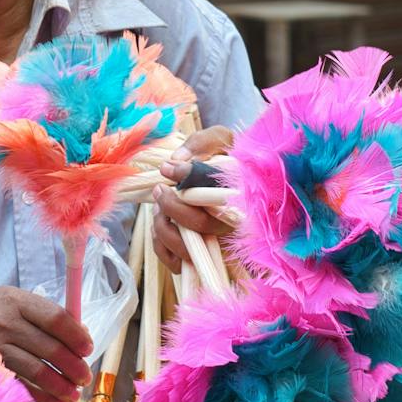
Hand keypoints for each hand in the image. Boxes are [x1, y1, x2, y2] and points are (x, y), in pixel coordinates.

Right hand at [0, 288, 90, 401]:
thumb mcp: (12, 299)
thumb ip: (43, 313)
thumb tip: (81, 334)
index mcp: (15, 300)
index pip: (55, 318)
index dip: (76, 336)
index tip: (87, 348)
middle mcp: (4, 322)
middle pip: (49, 348)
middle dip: (73, 366)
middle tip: (84, 376)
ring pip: (36, 371)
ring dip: (60, 386)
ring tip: (73, 393)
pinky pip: (19, 386)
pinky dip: (41, 397)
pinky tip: (54, 401)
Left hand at [150, 126, 236, 273]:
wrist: (228, 179)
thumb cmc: (225, 158)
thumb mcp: (220, 140)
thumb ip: (202, 142)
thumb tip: (177, 160)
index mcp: (242, 197)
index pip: (218, 193)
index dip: (189, 179)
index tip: (169, 168)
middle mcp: (233, 226)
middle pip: (201, 224)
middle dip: (172, 205)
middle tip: (159, 188)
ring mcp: (218, 247)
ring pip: (186, 248)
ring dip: (163, 225)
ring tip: (160, 205)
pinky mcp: (200, 260)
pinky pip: (175, 261)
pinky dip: (160, 244)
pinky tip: (162, 223)